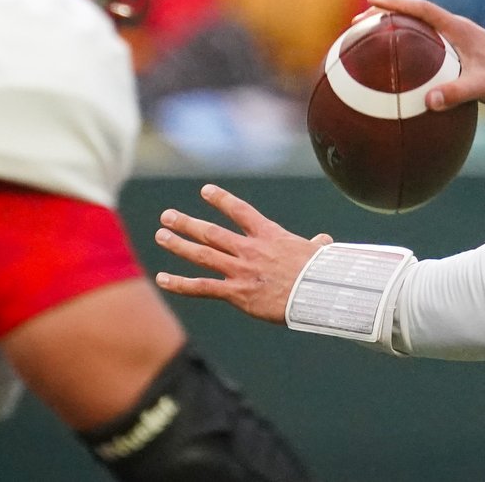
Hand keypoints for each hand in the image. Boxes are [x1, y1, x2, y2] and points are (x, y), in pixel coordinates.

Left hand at [154, 184, 332, 324]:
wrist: (317, 293)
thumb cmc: (322, 272)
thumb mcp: (319, 253)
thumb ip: (315, 245)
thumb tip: (322, 241)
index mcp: (270, 235)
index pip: (241, 211)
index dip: (221, 200)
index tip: (205, 190)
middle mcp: (250, 249)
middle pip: (212, 232)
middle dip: (187, 223)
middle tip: (167, 216)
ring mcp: (241, 270)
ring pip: (202, 255)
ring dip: (179, 244)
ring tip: (161, 235)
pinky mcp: (236, 293)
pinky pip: (202, 287)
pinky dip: (180, 284)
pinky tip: (162, 279)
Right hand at [365, 0, 484, 111]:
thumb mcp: (483, 87)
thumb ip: (458, 93)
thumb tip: (429, 101)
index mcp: (459, 28)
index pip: (422, 8)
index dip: (395, 3)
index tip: (371, 1)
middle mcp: (458, 29)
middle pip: (416, 15)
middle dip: (387, 15)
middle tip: (360, 23)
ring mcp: (460, 40)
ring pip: (422, 29)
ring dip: (398, 30)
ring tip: (372, 40)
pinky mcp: (463, 53)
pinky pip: (430, 45)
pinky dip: (411, 48)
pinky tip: (400, 67)